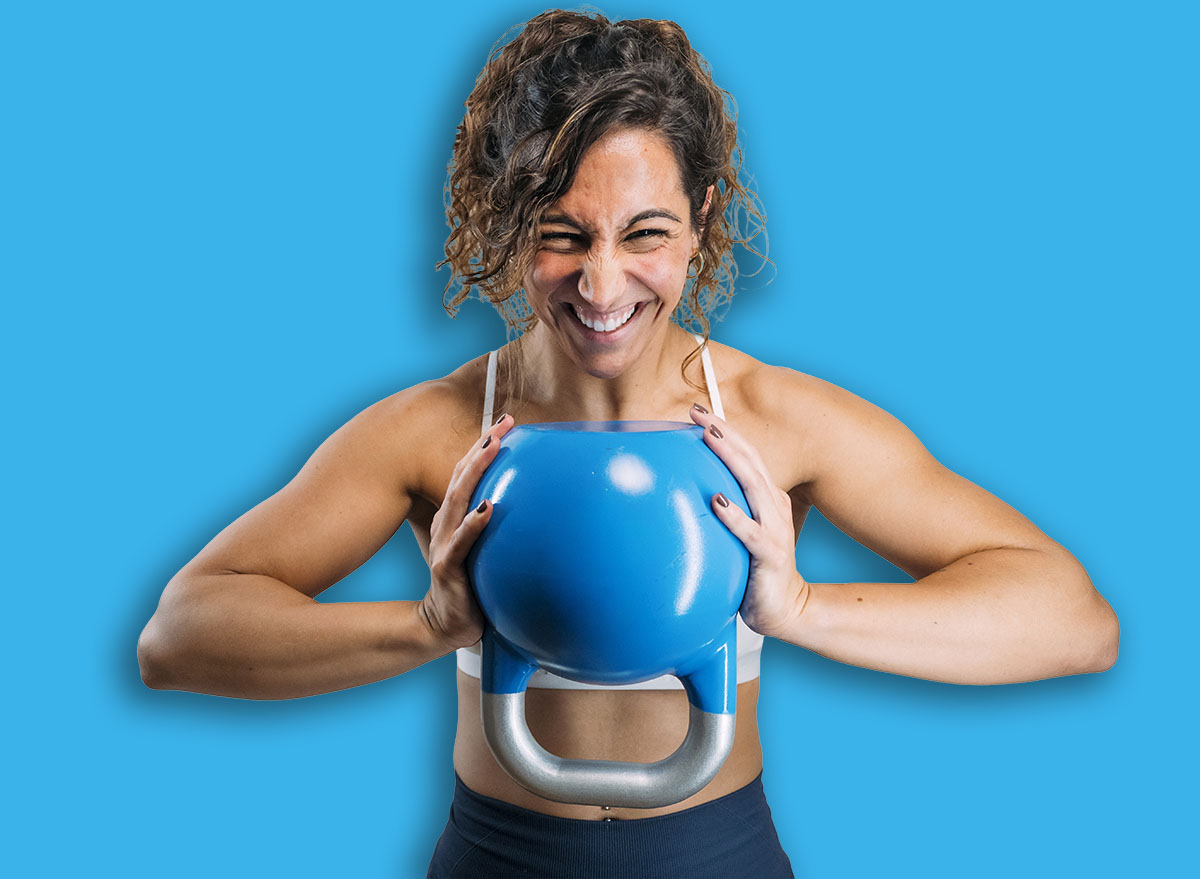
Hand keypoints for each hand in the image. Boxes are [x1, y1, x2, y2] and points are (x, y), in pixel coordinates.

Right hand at [420, 414, 513, 650]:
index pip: (469, 474)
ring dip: (476, 470)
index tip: (508, 422)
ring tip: (492, 446)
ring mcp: (445, 543)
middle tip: (503, 423)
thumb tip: (539, 511)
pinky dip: (474, 523)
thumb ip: (500, 531)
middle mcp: (447, 523)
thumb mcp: (485, 551)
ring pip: (459, 499)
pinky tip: (488, 508)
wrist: (445, 625)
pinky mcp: (448, 567)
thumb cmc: (470, 585)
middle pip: (463, 476)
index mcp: (456, 517)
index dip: (485, 445)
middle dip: (482, 446)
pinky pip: (463, 542)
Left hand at [689, 403, 809, 639]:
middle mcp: (774, 507)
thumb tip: (689, 489)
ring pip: (753, 486)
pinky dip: (734, 514)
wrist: (784, 609)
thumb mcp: (742, 531)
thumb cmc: (757, 567)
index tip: (697, 411)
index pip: (747, 456)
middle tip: (697, 413)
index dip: (724, 430)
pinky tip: (717, 499)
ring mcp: (775, 530)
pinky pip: (751, 532)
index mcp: (768, 498)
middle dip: (724, 433)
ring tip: (708, 437)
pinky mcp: (771, 555)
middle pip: (750, 461)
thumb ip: (727, 509)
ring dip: (730, 458)